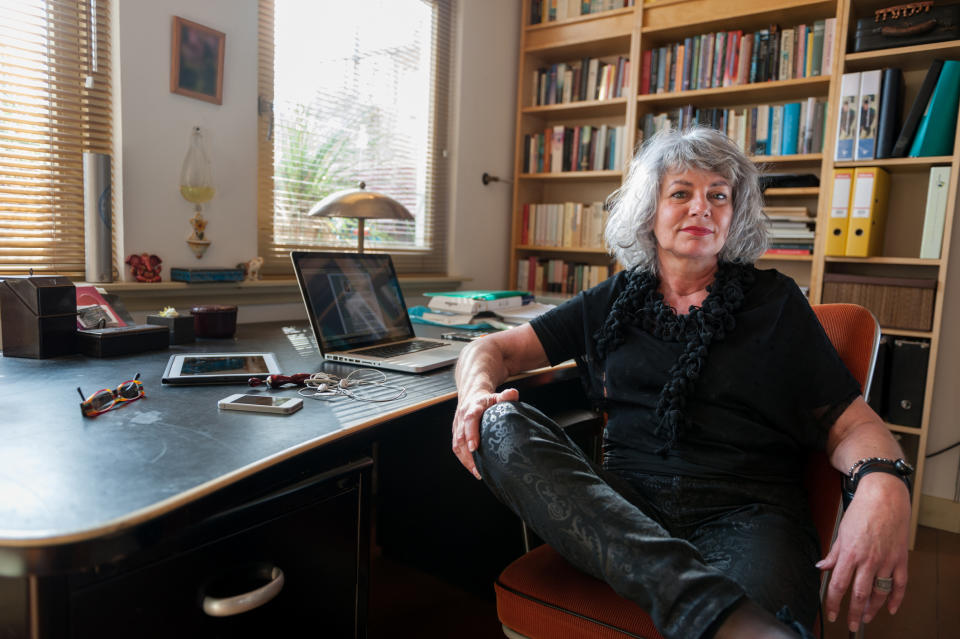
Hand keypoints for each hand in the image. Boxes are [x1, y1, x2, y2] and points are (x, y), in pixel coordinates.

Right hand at [451, 387, 518, 478]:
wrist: (472, 394)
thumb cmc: (487, 399)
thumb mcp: (497, 395)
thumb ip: (506, 395)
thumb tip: (513, 394)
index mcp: (472, 407)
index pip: (469, 419)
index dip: (470, 433)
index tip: (474, 447)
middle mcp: (462, 417)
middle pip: (461, 436)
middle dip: (468, 454)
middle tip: (478, 469)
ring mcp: (457, 426)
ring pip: (457, 445)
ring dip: (466, 460)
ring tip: (478, 473)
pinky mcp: (456, 433)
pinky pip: (456, 448)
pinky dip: (464, 460)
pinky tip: (474, 469)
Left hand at [817, 473, 909, 631]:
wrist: (884, 498)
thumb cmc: (861, 511)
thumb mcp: (841, 532)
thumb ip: (833, 553)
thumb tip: (821, 567)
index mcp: (849, 553)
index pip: (838, 585)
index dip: (833, 602)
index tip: (831, 614)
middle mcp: (868, 560)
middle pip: (859, 594)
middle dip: (853, 612)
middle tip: (849, 624)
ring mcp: (886, 561)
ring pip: (880, 592)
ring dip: (873, 608)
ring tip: (866, 617)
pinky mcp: (900, 559)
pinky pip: (900, 584)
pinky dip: (896, 599)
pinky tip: (891, 608)